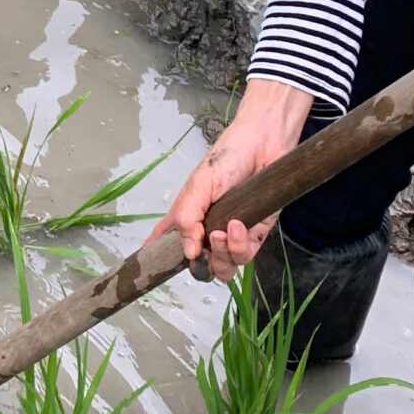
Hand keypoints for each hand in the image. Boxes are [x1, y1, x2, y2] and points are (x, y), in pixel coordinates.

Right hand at [152, 78, 310, 280]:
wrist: (264, 146)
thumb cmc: (226, 159)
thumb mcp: (198, 185)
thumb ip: (188, 219)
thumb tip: (189, 253)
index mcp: (188, 216)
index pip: (168, 239)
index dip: (158, 255)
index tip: (150, 266)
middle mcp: (208, 230)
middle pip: (201, 266)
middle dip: (203, 263)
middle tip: (207, 240)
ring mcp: (232, 235)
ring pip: (224, 267)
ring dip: (223, 254)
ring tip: (225, 230)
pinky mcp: (256, 234)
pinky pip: (246, 256)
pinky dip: (240, 245)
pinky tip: (239, 225)